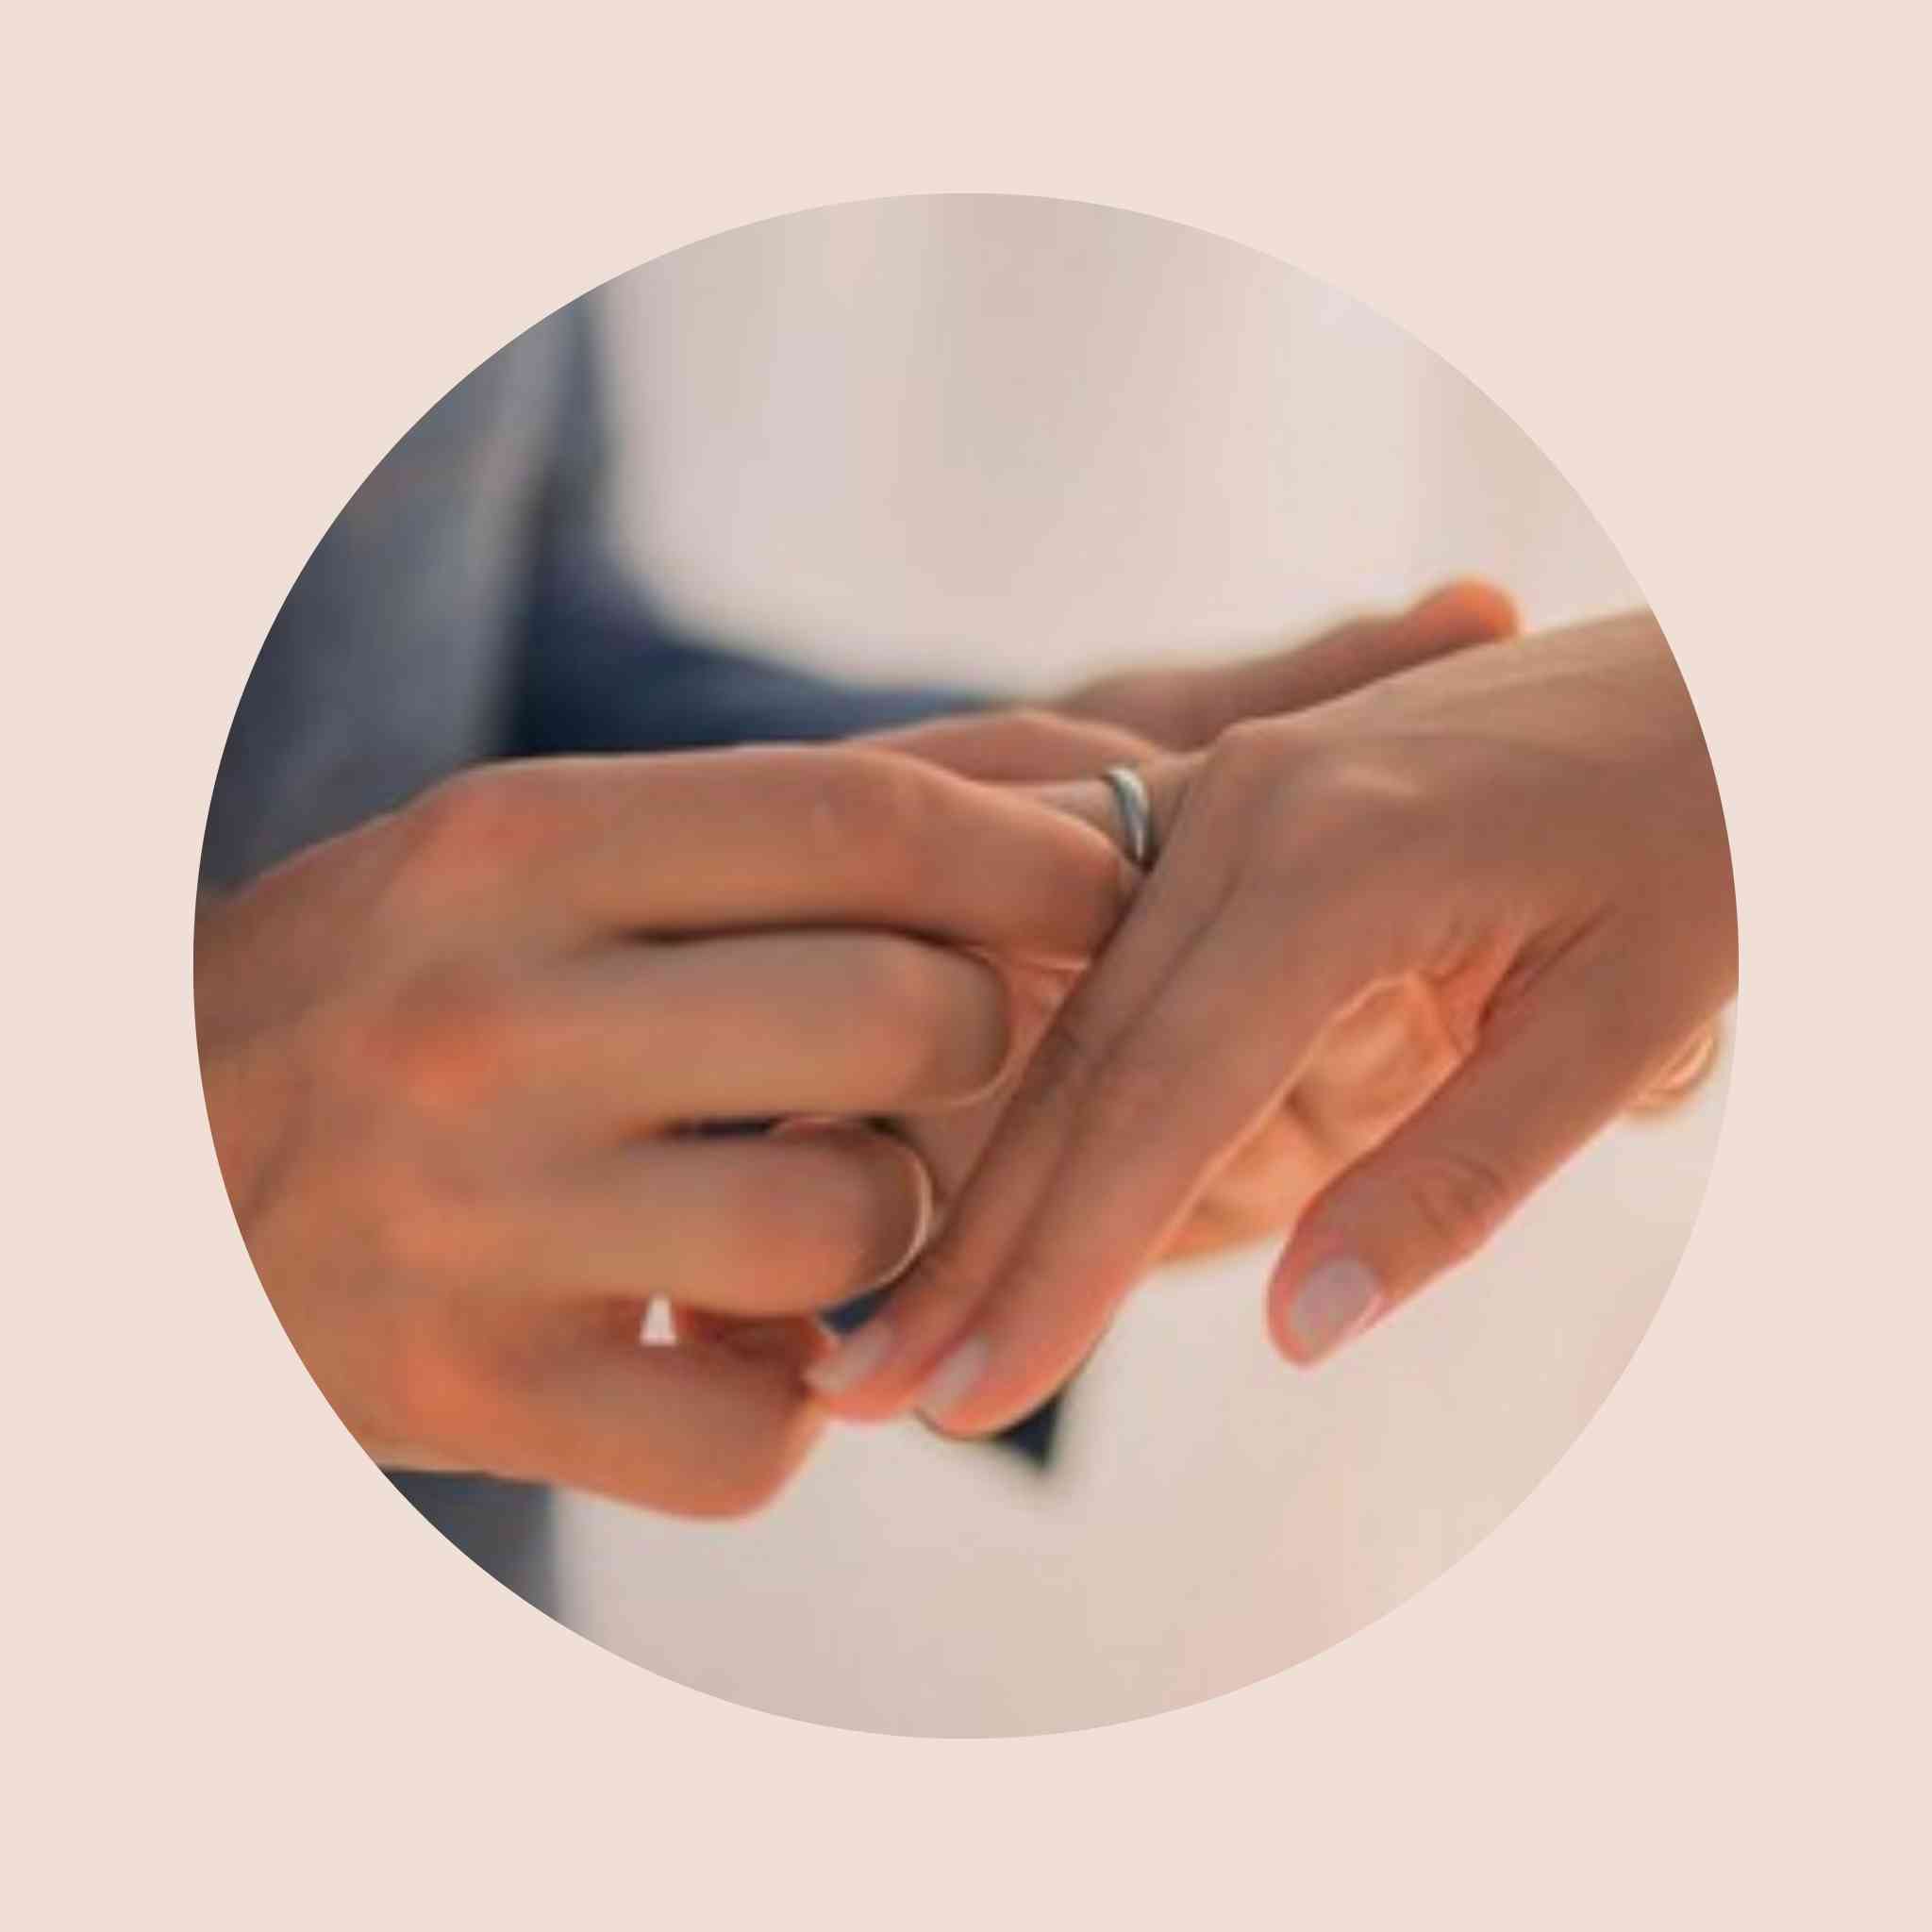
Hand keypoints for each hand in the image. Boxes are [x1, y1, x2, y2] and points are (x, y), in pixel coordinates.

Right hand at [196, 745, 1130, 1511]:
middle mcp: (492, 1020)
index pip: (864, 825)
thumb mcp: (521, 858)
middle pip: (904, 1020)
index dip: (1038, 860)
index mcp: (515, 846)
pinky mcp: (471, 1398)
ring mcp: (478, 1222)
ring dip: (892, 1227)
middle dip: (986, 1038)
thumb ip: (752, 839)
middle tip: (955, 1050)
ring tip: (814, 1208)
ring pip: (854, 1231)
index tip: (1114, 885)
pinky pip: (757, 1430)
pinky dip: (788, 1399)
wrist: (142, 1182)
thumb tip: (1053, 812)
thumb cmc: (388, 992)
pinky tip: (719, 1343)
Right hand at [808, 610, 1734, 1434]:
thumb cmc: (1707, 836)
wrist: (1723, 675)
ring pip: (1071, 1018)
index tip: (972, 1398)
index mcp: (1340, 856)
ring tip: (896, 1322)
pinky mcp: (1217, 807)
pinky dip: (1040, 1088)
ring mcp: (1216, 793)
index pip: (1166, 1097)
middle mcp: (1242, 808)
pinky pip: (1100, 962)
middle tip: (873, 1395)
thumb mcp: (1625, 1019)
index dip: (1064, 1263)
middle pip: (1082, 1063)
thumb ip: (1453, 1181)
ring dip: (986, 1176)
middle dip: (982, 1241)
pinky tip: (976, 1177)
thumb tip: (1296, 1333)